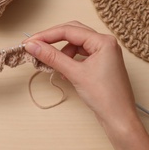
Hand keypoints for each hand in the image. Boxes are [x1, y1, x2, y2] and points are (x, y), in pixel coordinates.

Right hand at [24, 21, 138, 132]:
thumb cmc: (104, 96)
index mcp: (103, 41)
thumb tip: (32, 46)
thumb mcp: (74, 74)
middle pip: (72, 32)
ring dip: (61, 52)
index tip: (29, 42)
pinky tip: (65, 73)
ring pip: (75, 44)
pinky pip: (80, 54)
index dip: (46, 35)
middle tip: (35, 47)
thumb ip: (52, 57)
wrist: (119, 118)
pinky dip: (69, 60)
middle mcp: (105, 43)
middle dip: (53, 40)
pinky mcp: (100, 63)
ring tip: (55, 66)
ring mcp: (103, 53)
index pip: (68, 30)